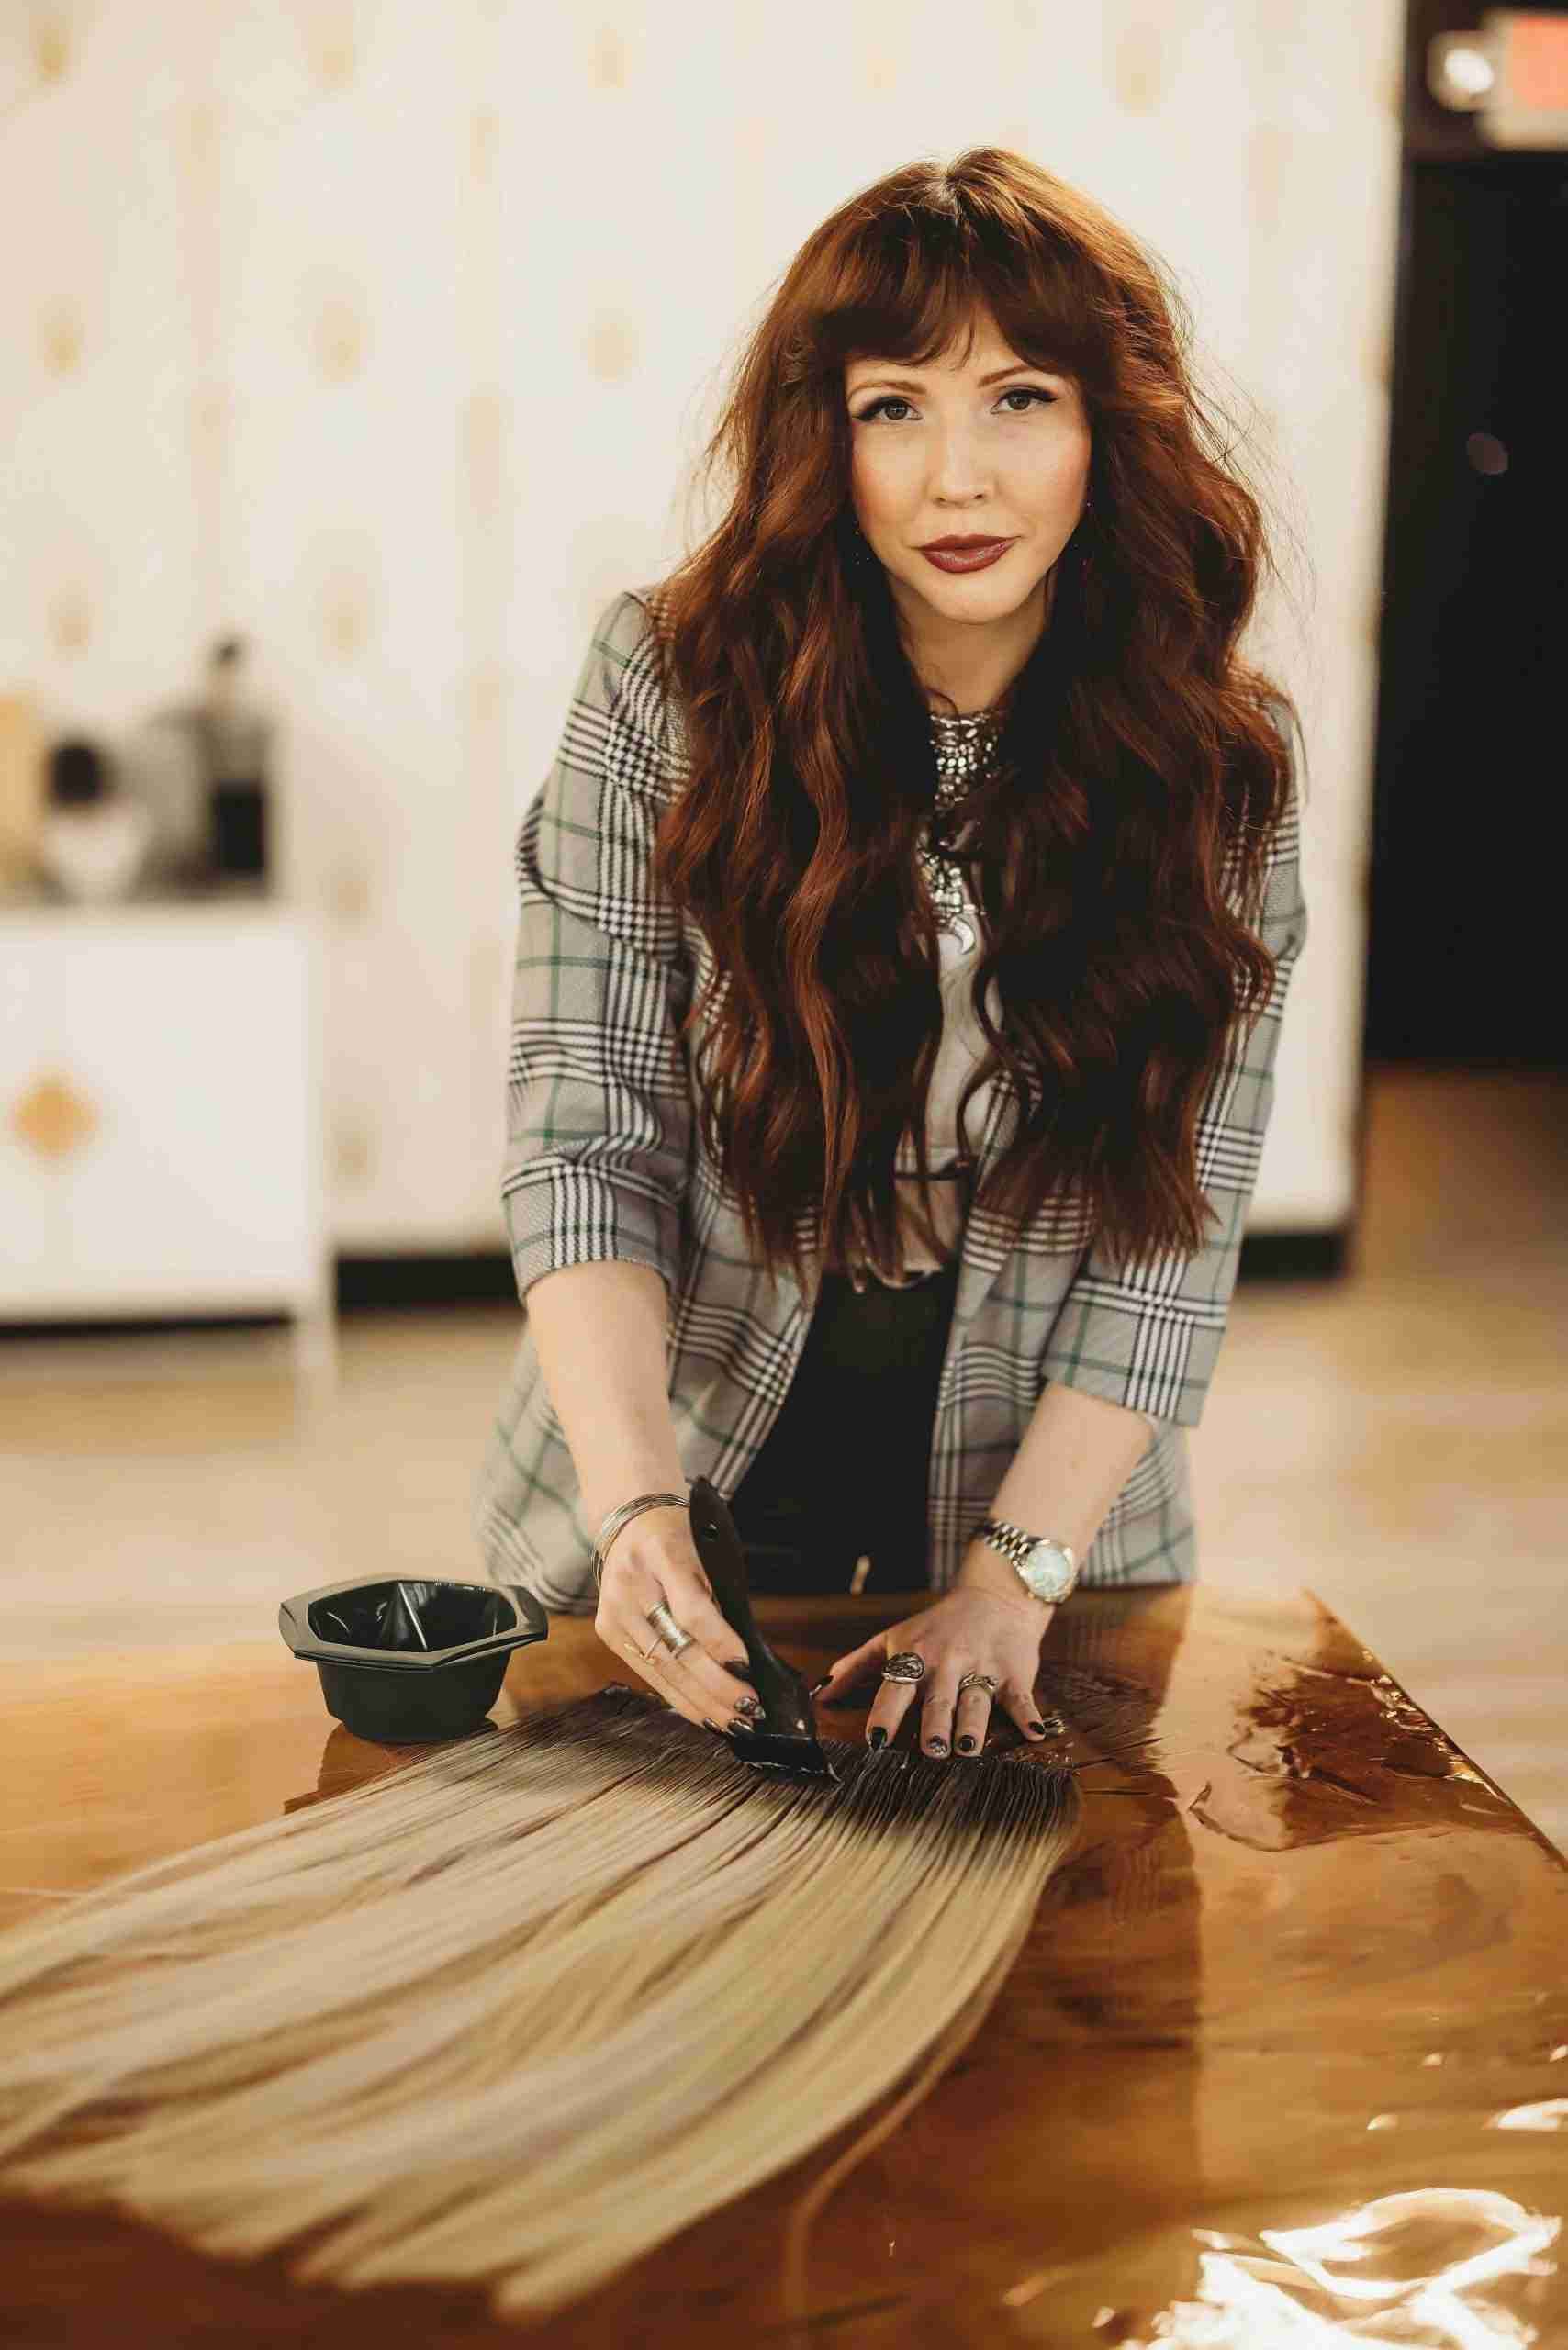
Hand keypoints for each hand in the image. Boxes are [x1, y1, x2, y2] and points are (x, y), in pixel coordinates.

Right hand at [593, 1511, 761, 1736]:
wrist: (630, 1522)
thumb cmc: (680, 1538)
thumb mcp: (706, 1553)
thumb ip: (721, 1599)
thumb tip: (746, 1658)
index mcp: (663, 1554)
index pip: (691, 1609)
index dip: (720, 1642)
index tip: (746, 1667)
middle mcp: (632, 1584)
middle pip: (676, 1647)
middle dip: (716, 1685)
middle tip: (749, 1709)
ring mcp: (615, 1609)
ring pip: (662, 1668)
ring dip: (700, 1701)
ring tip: (732, 1722)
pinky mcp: (608, 1630)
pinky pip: (647, 1672)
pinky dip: (677, 1697)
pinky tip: (702, 1714)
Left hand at [814, 1587, 1056, 1756]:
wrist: (995, 1596)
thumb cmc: (937, 1626)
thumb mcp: (894, 1638)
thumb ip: (857, 1666)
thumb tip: (820, 1696)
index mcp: (915, 1658)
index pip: (895, 1688)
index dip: (885, 1713)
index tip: (875, 1740)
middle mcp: (947, 1664)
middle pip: (938, 1699)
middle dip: (934, 1725)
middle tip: (930, 1751)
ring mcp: (982, 1669)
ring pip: (976, 1701)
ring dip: (972, 1726)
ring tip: (967, 1750)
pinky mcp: (1015, 1674)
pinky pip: (1021, 1699)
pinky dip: (1028, 1717)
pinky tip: (1034, 1735)